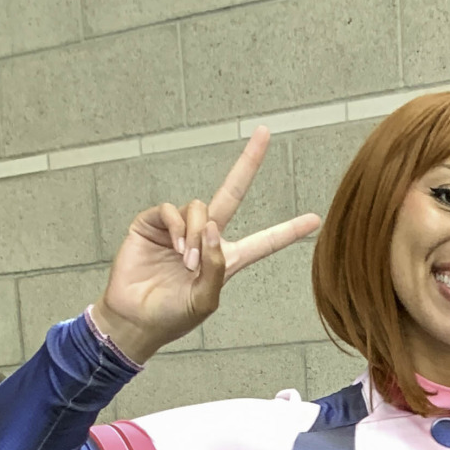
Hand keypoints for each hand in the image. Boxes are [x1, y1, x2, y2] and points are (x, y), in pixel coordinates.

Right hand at [90, 128, 321, 363]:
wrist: (134, 318)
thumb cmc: (172, 316)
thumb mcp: (204, 301)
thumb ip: (216, 268)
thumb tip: (214, 227)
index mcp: (227, 260)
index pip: (263, 242)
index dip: (287, 231)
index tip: (315, 219)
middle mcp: (206, 237)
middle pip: (231, 192)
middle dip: (248, 163)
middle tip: (266, 131)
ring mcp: (180, 228)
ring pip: (200, 208)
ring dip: (197, 234)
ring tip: (188, 263)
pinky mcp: (155, 223)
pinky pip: (173, 210)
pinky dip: (179, 227)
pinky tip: (177, 249)